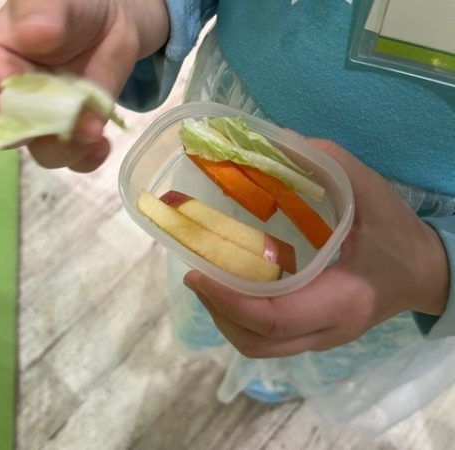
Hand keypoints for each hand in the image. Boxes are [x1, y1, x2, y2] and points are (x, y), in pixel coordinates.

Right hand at [0, 0, 168, 171]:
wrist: (109, 21)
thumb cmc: (67, 6)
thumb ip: (38, 8)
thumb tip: (33, 32)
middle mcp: (11, 103)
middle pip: (3, 135)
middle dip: (27, 133)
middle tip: (56, 119)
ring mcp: (45, 122)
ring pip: (44, 152)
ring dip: (67, 148)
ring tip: (91, 127)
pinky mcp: (76, 133)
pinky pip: (77, 160)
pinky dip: (89, 157)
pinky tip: (101, 142)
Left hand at [183, 138, 449, 357]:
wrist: (426, 273)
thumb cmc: (397, 234)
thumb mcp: (370, 191)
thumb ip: (327, 163)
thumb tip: (272, 143)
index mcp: (343, 299)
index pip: (274, 318)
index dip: (229, 301)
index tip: (197, 274)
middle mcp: (328, 331)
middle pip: (256, 342)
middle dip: (217, 310)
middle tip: (197, 274)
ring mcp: (321, 339)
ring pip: (257, 347)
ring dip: (223, 317)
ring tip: (208, 280)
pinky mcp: (315, 337)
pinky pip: (266, 341)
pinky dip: (238, 319)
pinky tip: (232, 288)